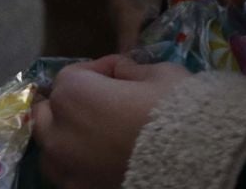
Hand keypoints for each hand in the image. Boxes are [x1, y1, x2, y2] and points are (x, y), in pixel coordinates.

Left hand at [31, 57, 191, 188]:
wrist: (199, 162)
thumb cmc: (177, 111)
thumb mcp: (158, 73)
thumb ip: (129, 69)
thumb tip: (119, 71)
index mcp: (73, 94)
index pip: (71, 76)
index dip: (96, 72)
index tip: (117, 75)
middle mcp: (60, 132)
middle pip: (46, 113)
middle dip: (66, 105)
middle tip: (95, 106)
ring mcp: (67, 168)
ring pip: (49, 148)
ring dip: (62, 138)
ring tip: (90, 138)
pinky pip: (66, 177)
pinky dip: (75, 167)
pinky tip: (96, 162)